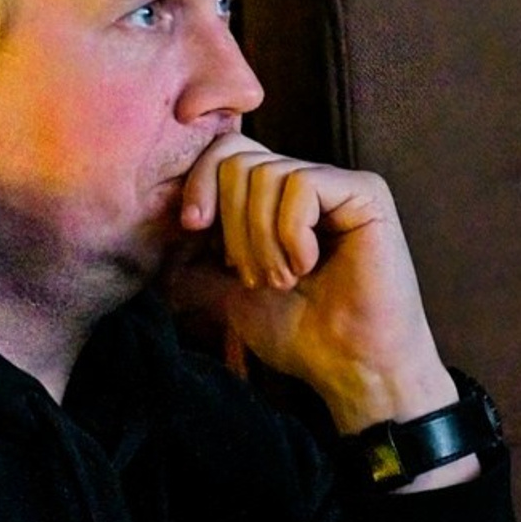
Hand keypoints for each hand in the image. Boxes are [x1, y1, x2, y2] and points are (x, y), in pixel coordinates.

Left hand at [174, 137, 461, 449]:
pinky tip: (308, 265)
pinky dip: (291, 234)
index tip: (192, 228)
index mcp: (278, 198)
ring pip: (265, 175)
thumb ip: (194, 264)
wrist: (350, 367)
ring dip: (262, 239)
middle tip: (256, 276)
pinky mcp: (366, 194)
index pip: (226, 153)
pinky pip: (301, 186)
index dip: (200, 184)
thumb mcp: (229, 294)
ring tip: (284, 279)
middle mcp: (309, 181)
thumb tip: (154, 243)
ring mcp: (340, 185)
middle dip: (232, 225)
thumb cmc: (301, 334)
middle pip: (238, 159)